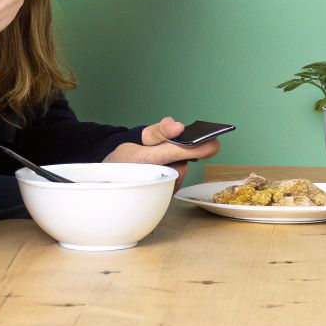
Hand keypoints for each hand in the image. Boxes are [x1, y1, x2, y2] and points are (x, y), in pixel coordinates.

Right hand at [106, 117, 222, 189]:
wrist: (111, 177)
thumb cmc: (126, 155)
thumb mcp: (138, 137)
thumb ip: (159, 131)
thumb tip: (178, 126)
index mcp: (144, 159)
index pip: (177, 153)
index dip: (197, 148)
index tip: (214, 144)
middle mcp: (152, 178)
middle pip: (181, 165)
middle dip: (180, 156)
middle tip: (166, 151)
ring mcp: (157, 192)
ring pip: (180, 175)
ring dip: (176, 166)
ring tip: (160, 163)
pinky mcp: (161, 199)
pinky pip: (175, 184)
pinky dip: (173, 176)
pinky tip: (161, 173)